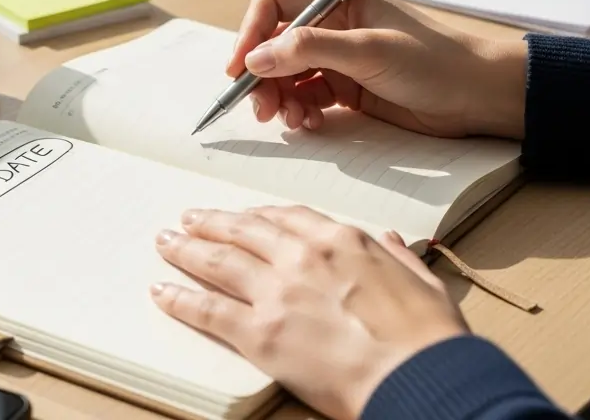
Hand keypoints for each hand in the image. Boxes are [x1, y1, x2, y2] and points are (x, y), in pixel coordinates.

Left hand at [150, 207, 468, 419]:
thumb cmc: (427, 337)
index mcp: (342, 240)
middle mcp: (302, 257)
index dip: (259, 215)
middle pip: (243, 231)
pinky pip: (208, 309)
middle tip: (189, 220)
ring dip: (185, 250)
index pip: (288, 217)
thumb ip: (400, 255)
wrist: (418, 374)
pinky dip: (180, 299)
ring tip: (166, 243)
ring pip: (218, 262)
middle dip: (211, 223)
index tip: (245, 215)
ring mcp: (277, 292)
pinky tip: (162, 292)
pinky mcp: (261, 332)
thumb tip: (391, 239)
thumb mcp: (423, 280)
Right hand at [228, 0, 526, 138]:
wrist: (479, 97)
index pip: (275, 4)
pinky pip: (307, 98)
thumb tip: (256, 58)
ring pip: (287, 75)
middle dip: (262, 76)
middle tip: (261, 107)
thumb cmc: (437, 61)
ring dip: (280, 98)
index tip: (240, 68)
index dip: (251, 33)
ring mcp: (340, 58)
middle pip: (274, 44)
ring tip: (290, 120)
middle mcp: (334, 24)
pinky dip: (300, 112)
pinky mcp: (348, 88)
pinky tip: (309, 124)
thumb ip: (311, 50)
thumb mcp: (370, 50)